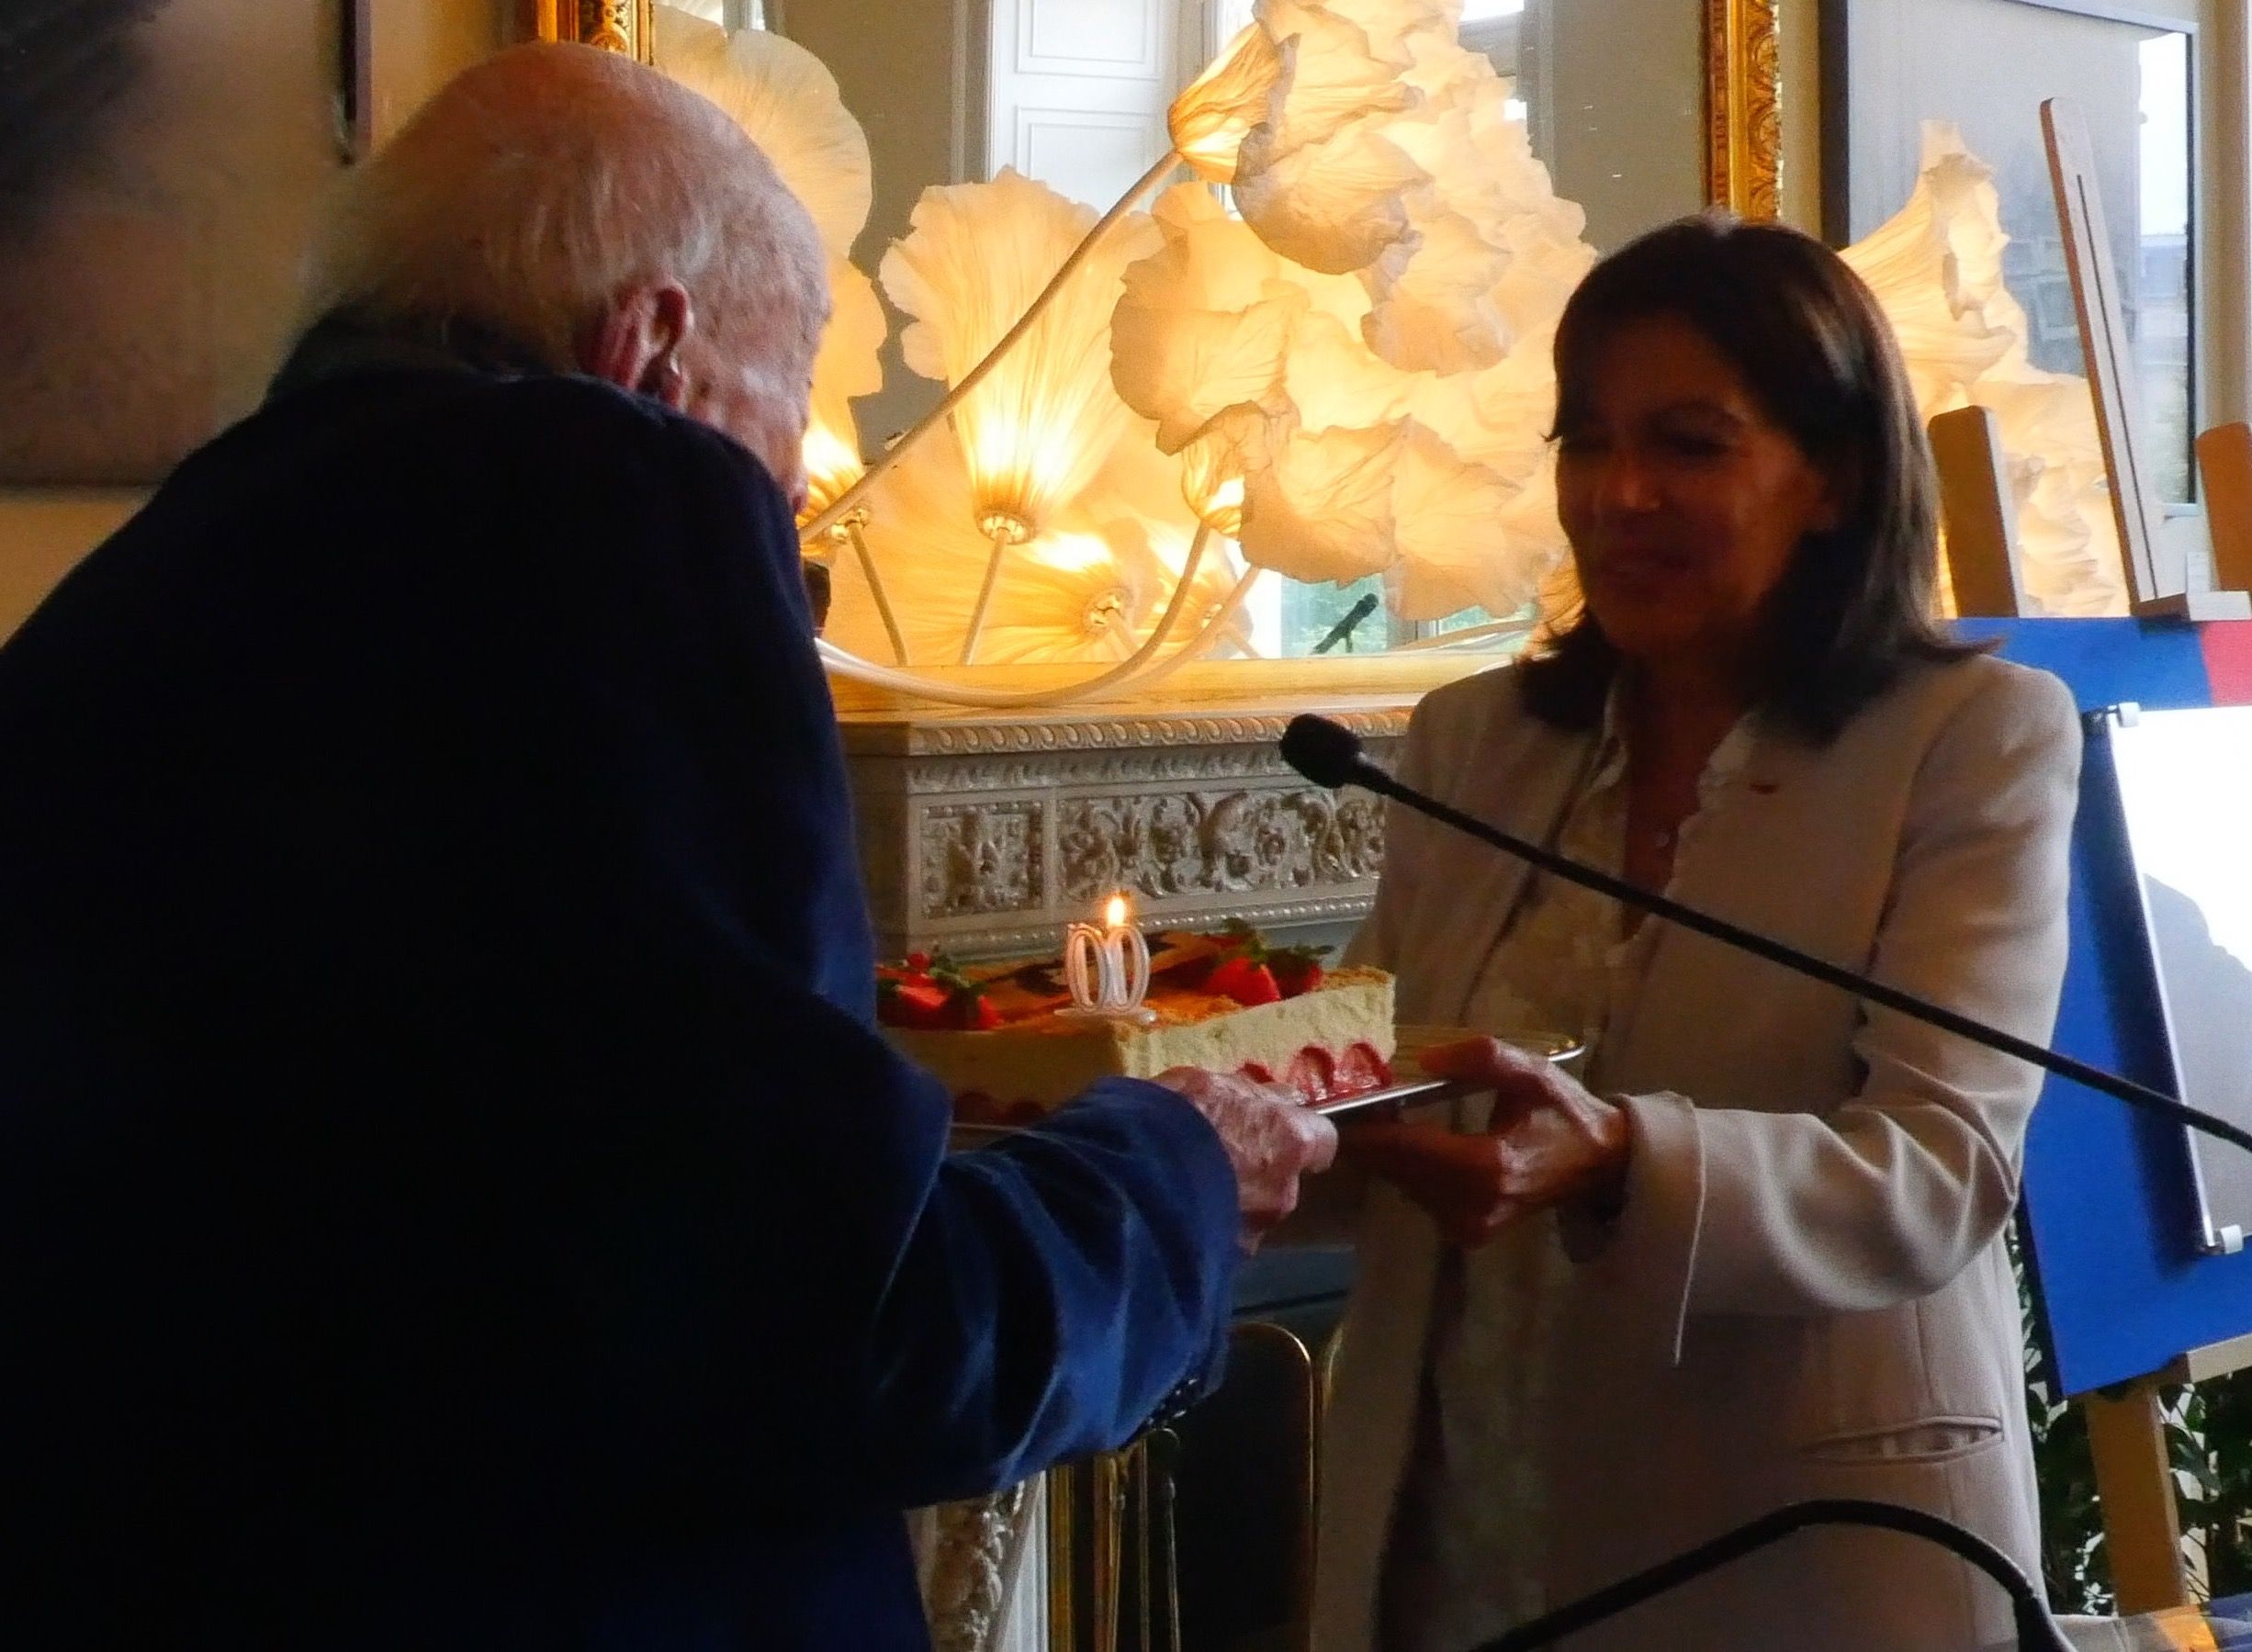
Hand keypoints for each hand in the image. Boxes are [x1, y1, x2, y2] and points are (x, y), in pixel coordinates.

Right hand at [1152, 1068, 1337, 1251]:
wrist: (1128, 1185)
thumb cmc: (1171, 1120)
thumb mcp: (1209, 1084)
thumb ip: (1249, 1096)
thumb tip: (1276, 1097)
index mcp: (1289, 1139)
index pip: (1323, 1140)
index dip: (1298, 1134)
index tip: (1276, 1130)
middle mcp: (1284, 1190)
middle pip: (1283, 1180)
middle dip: (1258, 1172)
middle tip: (1217, 1160)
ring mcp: (1255, 1230)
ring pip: (1253, 1213)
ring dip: (1231, 1202)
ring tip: (1189, 1192)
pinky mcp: (1225, 1260)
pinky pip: (1223, 1239)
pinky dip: (1209, 1228)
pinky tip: (1178, 1218)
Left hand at [1341, 1037, 1629, 1247]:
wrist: (1598, 1164)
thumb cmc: (1563, 1113)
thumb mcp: (1531, 1072)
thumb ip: (1481, 1058)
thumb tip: (1427, 1059)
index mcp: (1487, 1166)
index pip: (1408, 1152)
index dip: (1368, 1132)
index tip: (1337, 1111)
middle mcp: (1473, 1205)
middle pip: (1398, 1172)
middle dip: (1372, 1141)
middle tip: (1350, 1107)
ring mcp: (1469, 1225)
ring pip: (1404, 1186)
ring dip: (1387, 1156)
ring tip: (1377, 1120)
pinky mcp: (1467, 1233)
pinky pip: (1420, 1197)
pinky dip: (1408, 1172)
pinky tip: (1408, 1144)